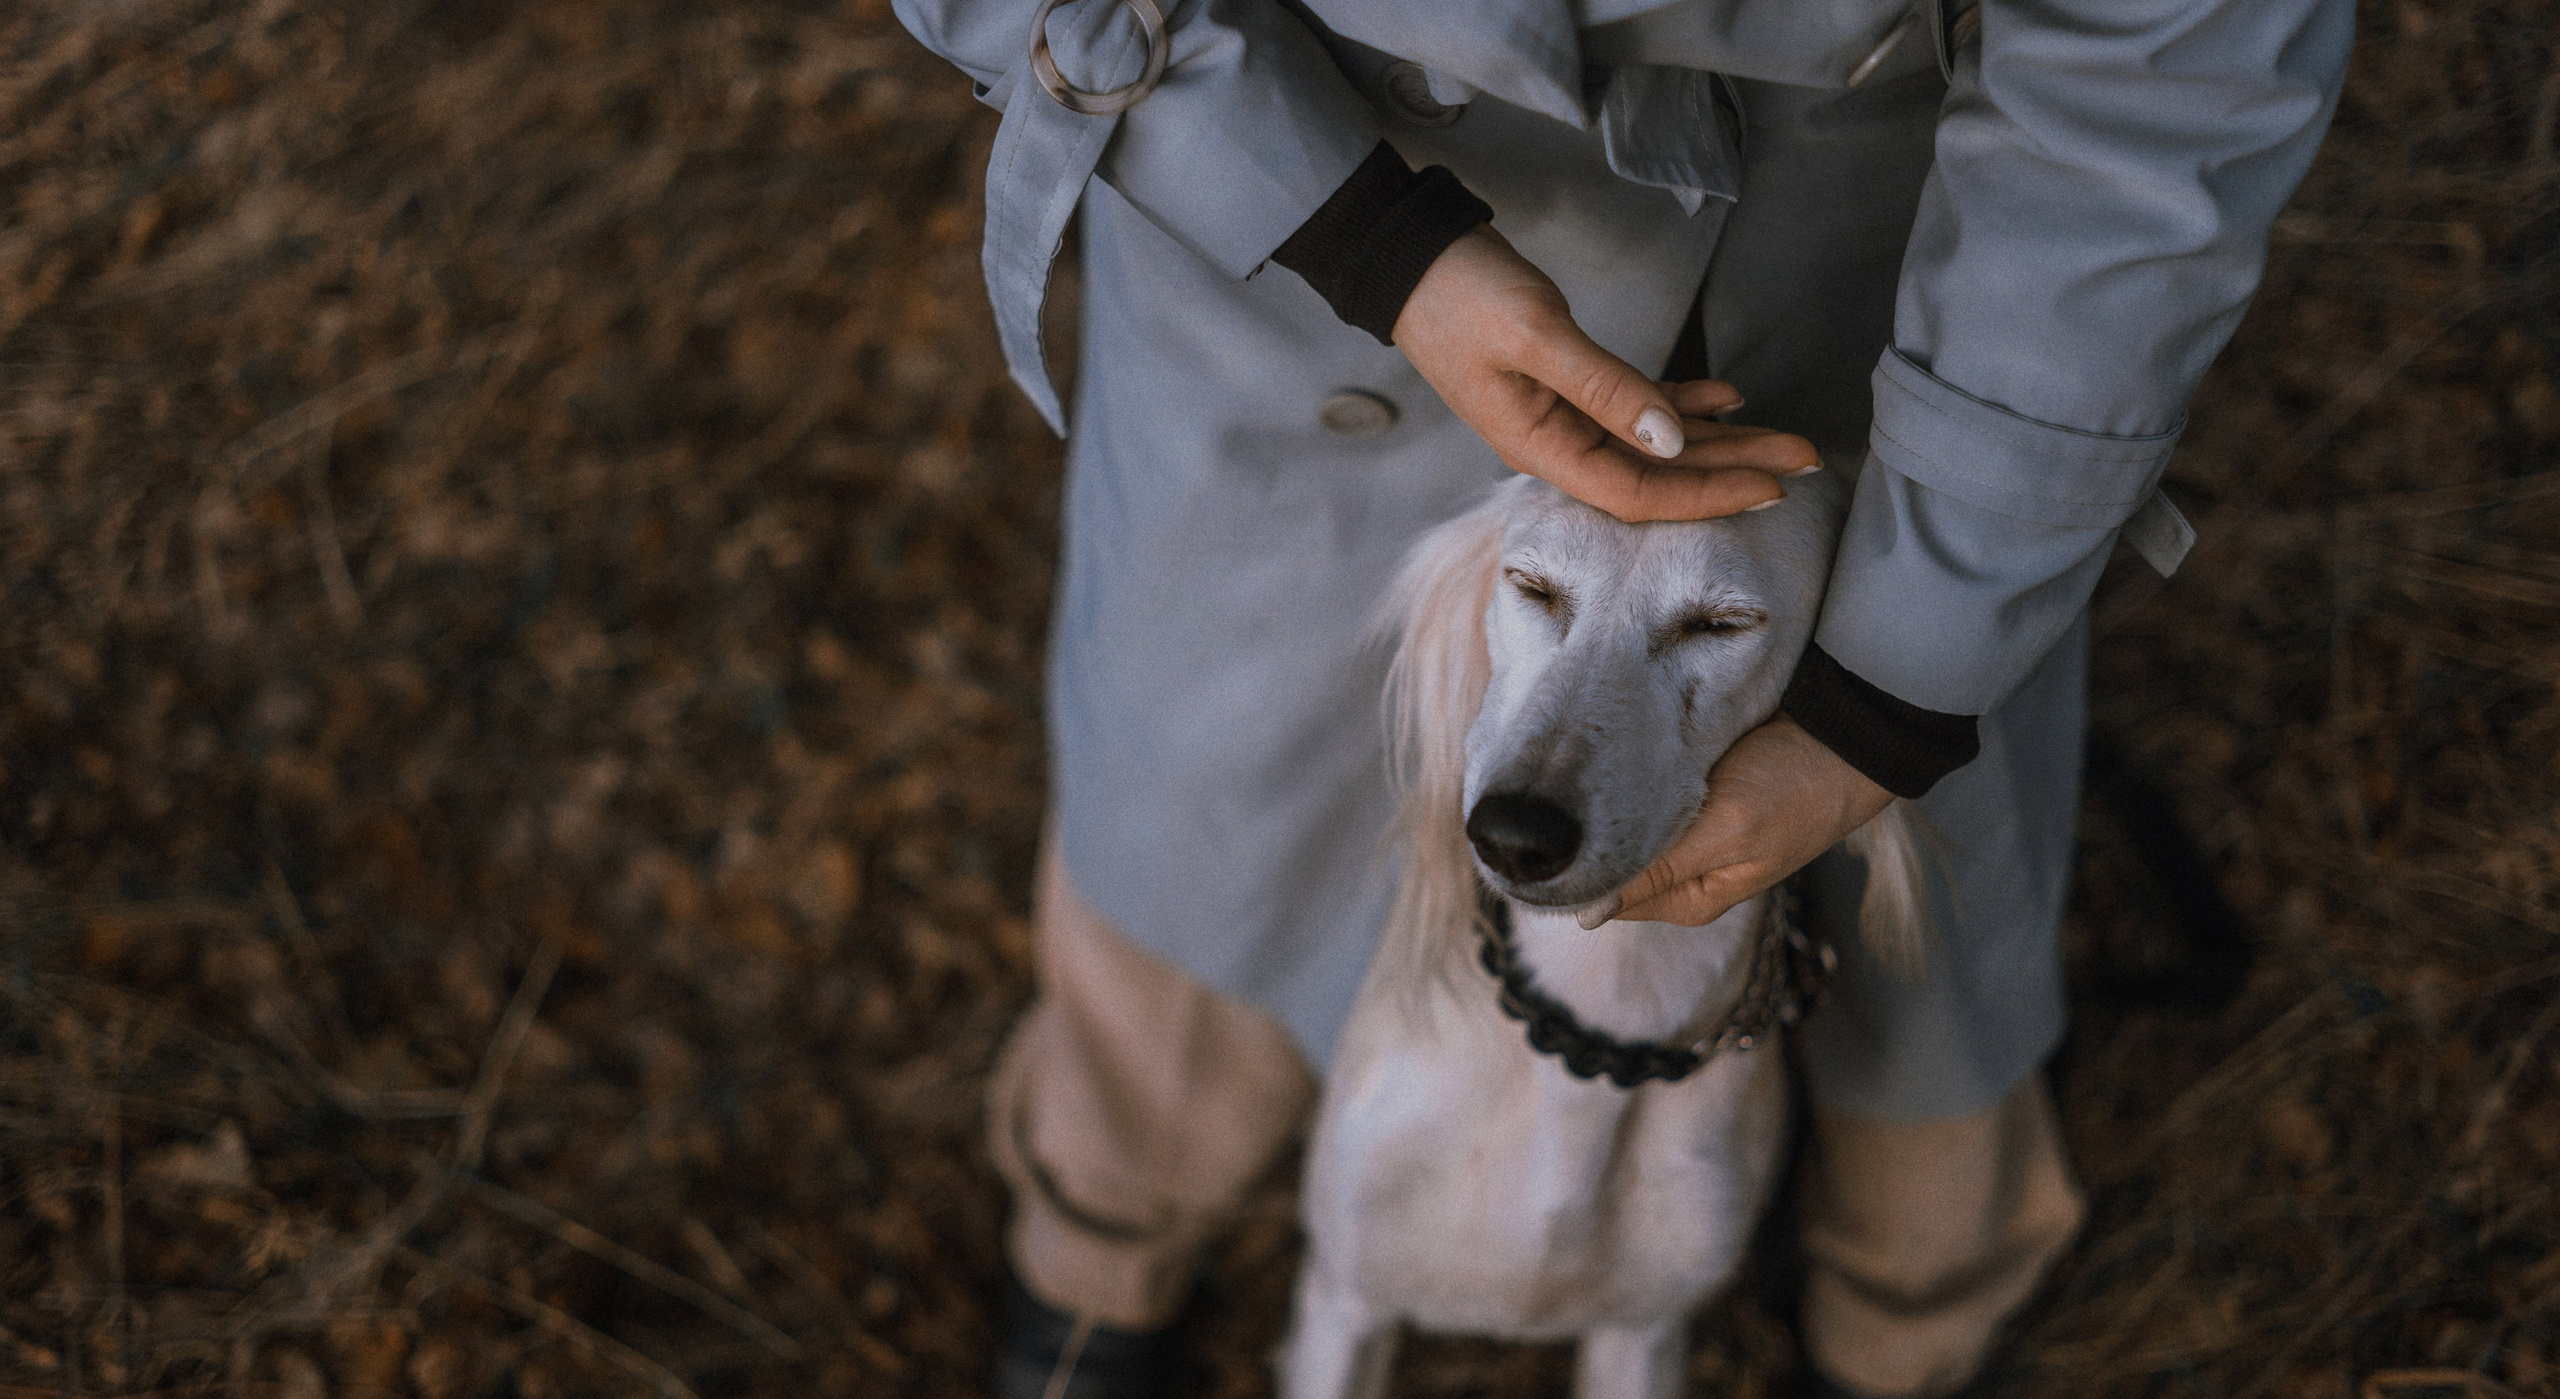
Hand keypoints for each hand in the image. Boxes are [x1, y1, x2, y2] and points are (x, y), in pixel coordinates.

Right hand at [1393, 225, 1820, 522]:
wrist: (1411, 258)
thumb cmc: (1461, 294)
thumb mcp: (1536, 335)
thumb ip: (1606, 389)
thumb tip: (1671, 439)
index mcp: (1541, 448)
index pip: (1638, 492)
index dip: (1708, 493)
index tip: (1772, 485)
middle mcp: (1556, 444)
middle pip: (1657, 474)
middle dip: (1734, 469)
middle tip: (1805, 461)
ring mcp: (1562, 417)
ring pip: (1655, 443)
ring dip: (1720, 441)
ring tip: (1783, 439)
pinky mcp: (1568, 384)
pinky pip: (1637, 409)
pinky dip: (1683, 406)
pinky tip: (1730, 400)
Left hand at [1594, 715, 1892, 926]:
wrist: (1839, 735)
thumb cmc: (1793, 789)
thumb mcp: (1725, 832)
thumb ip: (1660, 870)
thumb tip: (1588, 914)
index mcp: (1686, 899)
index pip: (1607, 898)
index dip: (1577, 870)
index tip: (1558, 837)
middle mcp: (1683, 873)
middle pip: (1611, 862)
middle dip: (1594, 834)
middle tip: (1580, 795)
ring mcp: (1687, 834)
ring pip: (1624, 826)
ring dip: (1613, 803)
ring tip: (1604, 773)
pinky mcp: (1690, 797)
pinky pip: (1646, 796)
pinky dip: (1635, 779)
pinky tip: (1629, 759)